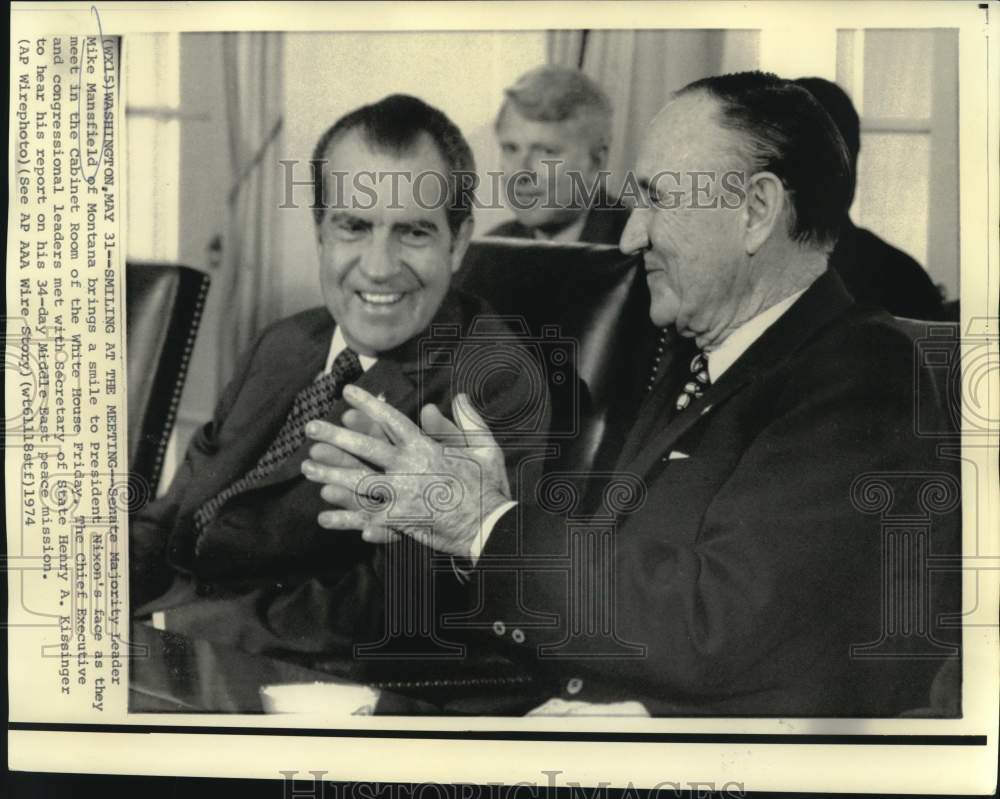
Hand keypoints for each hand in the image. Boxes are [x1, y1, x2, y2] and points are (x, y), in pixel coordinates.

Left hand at [302, 386, 510, 558]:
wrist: (489, 526)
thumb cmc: (488, 485)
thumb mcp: (484, 447)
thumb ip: (468, 420)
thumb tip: (456, 397)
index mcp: (425, 448)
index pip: (390, 421)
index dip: (367, 405)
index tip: (348, 392)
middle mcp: (408, 468)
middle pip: (364, 448)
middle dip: (335, 436)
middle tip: (311, 427)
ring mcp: (400, 496)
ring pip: (357, 482)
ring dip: (331, 473)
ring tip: (308, 467)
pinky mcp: (399, 521)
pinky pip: (366, 518)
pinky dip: (344, 519)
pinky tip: (323, 517)